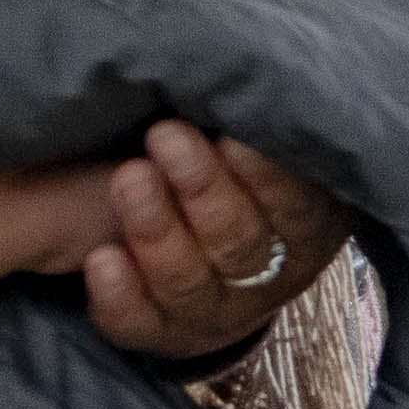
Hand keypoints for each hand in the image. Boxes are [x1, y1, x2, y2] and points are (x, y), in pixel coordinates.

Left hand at [74, 124, 347, 363]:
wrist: (194, 241)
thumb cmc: (226, 164)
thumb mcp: (253, 142)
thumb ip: (252, 122)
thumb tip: (251, 74)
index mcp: (307, 226)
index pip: (297, 206)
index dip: (266, 174)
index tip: (231, 134)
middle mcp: (267, 277)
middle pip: (240, 243)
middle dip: (202, 189)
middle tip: (165, 136)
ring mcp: (215, 312)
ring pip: (190, 283)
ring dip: (157, 232)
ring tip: (128, 180)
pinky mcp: (162, 334)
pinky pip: (141, 325)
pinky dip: (121, 296)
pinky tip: (101, 260)